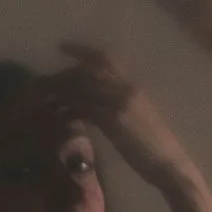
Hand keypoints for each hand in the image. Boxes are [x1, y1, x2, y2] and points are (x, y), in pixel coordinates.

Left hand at [36, 41, 194, 190]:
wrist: (169, 164)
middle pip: (87, 71)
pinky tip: (57, 117)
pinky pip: (84, 108)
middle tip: (42, 82)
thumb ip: (118, 106)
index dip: (82, 50)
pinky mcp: (114, 120)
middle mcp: (127, 89)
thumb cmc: (154, 146)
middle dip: (62, 74)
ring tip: (43, 100)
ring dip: (59, 92)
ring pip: (82, 87)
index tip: (62, 46)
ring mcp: (120, 103)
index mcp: (133, 86)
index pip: (106, 59)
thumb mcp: (137, 118)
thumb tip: (94, 104)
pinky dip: (68, 110)